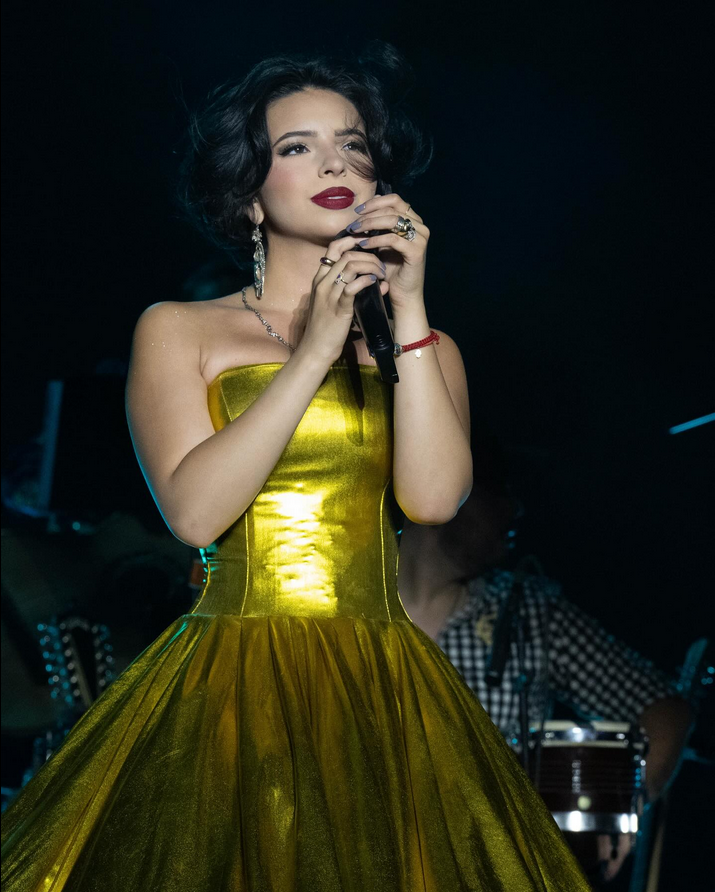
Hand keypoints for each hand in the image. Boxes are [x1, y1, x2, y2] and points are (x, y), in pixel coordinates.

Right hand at [297, 234, 387, 364]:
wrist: (316, 349)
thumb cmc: (325, 327)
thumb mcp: (332, 302)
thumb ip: (350, 289)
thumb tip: (375, 281)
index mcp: (319, 278)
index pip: (334, 248)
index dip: (352, 240)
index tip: (368, 244)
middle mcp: (322, 283)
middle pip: (346, 254)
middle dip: (367, 254)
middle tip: (380, 263)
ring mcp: (329, 295)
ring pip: (350, 266)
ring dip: (370, 266)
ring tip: (381, 273)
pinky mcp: (338, 308)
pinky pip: (353, 287)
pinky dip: (366, 281)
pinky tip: (375, 283)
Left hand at [347, 193, 428, 313]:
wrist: (403, 293)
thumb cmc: (391, 268)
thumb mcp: (382, 242)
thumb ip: (378, 225)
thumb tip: (365, 207)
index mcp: (413, 220)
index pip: (394, 200)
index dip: (374, 202)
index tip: (357, 211)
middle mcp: (420, 226)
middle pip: (392, 207)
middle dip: (369, 214)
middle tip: (353, 224)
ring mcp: (420, 238)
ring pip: (392, 220)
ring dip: (370, 224)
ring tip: (355, 232)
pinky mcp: (416, 251)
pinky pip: (393, 239)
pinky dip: (376, 240)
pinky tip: (363, 245)